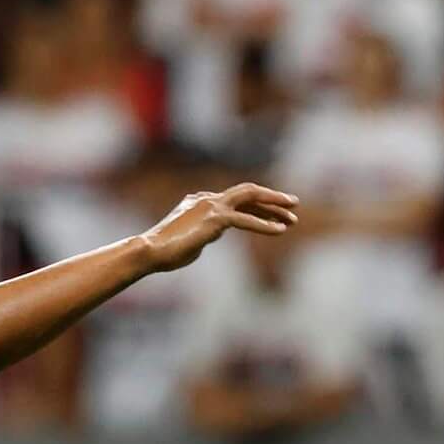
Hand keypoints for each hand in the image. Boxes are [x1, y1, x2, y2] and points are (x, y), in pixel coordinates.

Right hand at [140, 184, 298, 272]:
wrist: (149, 252)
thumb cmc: (164, 252)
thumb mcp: (189, 239)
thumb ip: (203, 232)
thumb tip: (210, 236)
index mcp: (198, 201)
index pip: (234, 198)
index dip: (258, 205)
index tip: (275, 214)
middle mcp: (206, 198)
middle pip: (246, 191)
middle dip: (271, 196)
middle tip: (293, 204)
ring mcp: (210, 206)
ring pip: (249, 197)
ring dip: (274, 205)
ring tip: (293, 217)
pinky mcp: (214, 219)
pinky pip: (245, 220)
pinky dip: (264, 225)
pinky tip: (280, 231)